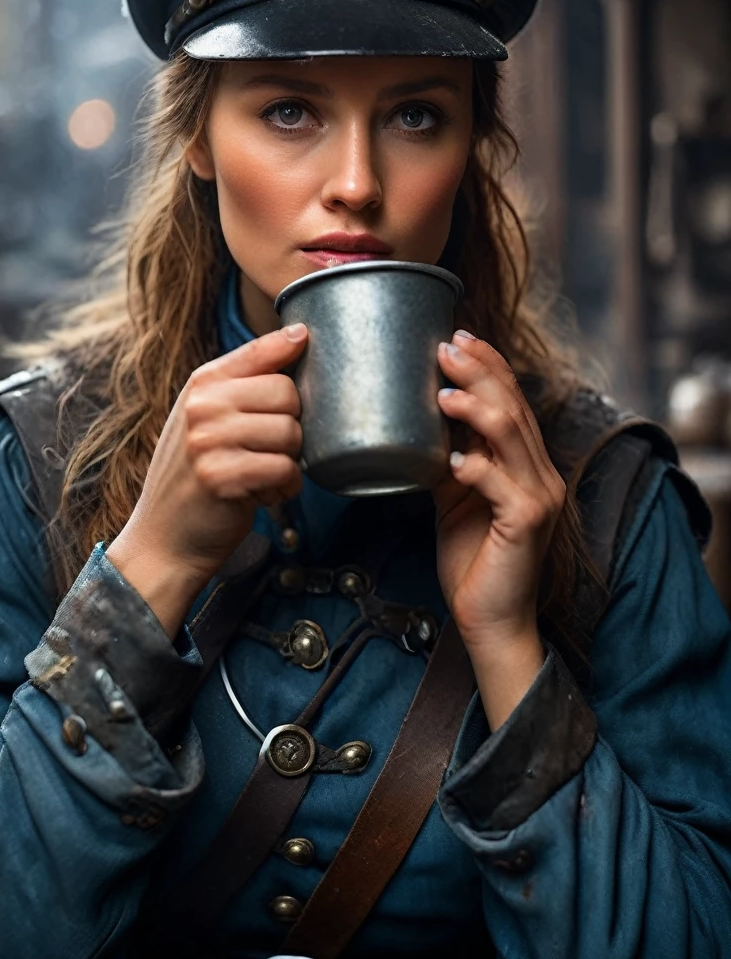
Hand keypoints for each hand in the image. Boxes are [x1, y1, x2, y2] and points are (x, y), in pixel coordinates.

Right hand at [106, 324, 307, 637]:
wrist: (163, 539)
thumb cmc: (196, 477)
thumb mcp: (208, 418)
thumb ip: (244, 382)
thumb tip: (299, 336)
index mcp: (201, 384)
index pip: (261, 351)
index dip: (293, 349)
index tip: (306, 345)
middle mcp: (201, 406)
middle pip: (288, 392)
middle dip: (292, 425)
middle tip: (271, 449)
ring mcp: (207, 440)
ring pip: (291, 432)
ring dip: (289, 461)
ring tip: (265, 474)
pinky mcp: (221, 477)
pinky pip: (285, 469)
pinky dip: (285, 487)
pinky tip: (264, 494)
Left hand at [433, 330, 565, 726]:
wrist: (490, 620)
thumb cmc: (472, 561)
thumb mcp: (454, 499)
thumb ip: (448, 461)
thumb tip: (418, 425)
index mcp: (526, 465)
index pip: (512, 402)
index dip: (488, 366)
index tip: (458, 338)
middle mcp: (540, 474)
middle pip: (515, 408)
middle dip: (481, 372)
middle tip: (447, 347)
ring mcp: (539, 498)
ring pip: (513, 436)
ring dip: (478, 408)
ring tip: (446, 390)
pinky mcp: (527, 524)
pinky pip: (502, 485)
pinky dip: (476, 467)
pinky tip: (452, 459)